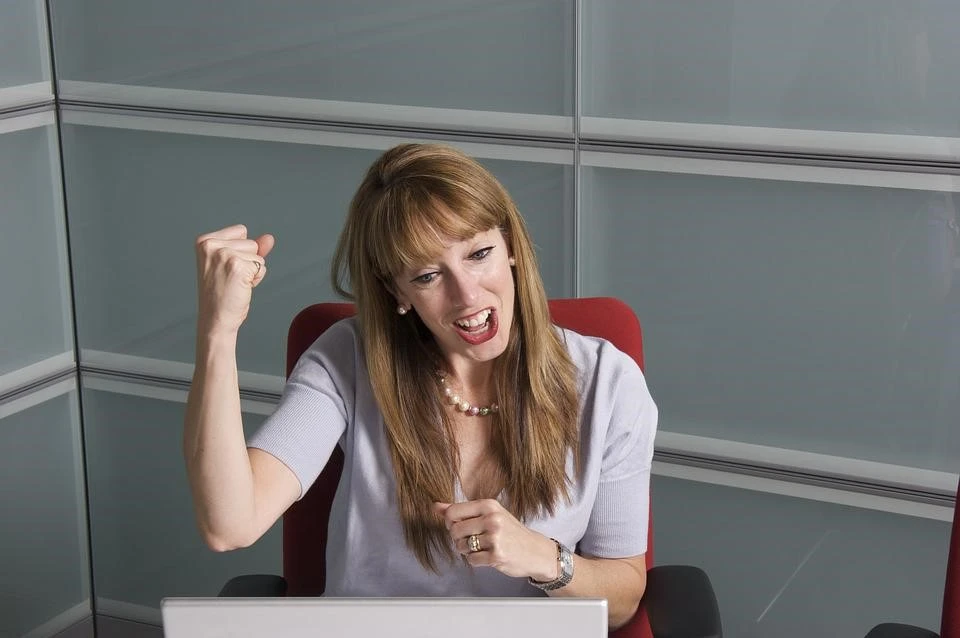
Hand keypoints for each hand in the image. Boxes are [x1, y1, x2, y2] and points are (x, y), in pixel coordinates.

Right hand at [194, 224, 274, 336]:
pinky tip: (240, 288)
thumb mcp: (232, 264)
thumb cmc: (222, 293)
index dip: (241, 251)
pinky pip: (261, 266)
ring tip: (234, 283)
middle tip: (230, 279)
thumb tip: (269, 238)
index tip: (225, 269)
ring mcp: (223, 255)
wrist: (215, 319)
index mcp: (204, 241)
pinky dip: (256, 278)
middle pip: (251, 242)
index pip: (241, 231)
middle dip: (247, 261)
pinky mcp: (237, 266)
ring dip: (252, 270)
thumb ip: (251, 248)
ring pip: (257, 254)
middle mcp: (211, 245)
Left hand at [434, 500, 558, 580]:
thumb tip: (435, 506)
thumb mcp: (489, 514)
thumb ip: (461, 510)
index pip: (452, 512)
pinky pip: (471, 560)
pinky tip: (487, 556)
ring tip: (481, 547)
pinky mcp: (496, 556)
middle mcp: (492, 519)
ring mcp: (495, 538)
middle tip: (472, 539)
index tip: (460, 526)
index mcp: (489, 505)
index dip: (450, 522)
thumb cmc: (510, 531)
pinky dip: (476, 560)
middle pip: (454, 530)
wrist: (535, 551)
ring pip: (461, 546)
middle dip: (458, 538)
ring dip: (467, 550)